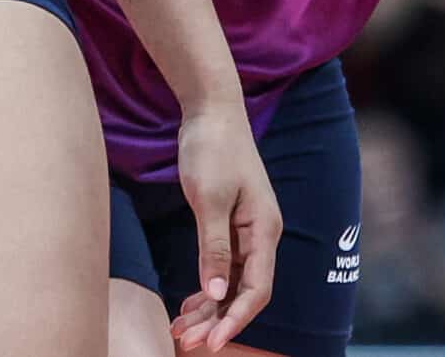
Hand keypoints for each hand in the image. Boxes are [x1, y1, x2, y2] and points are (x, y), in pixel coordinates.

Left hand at [170, 102, 281, 349]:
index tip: (211, 342)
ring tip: (181, 330)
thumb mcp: (209, 199)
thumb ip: (213, 248)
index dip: (235, 319)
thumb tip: (217, 293)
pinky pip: (221, 266)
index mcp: (264, 230)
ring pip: (230, 282)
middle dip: (217, 320)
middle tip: (186, 341)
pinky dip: (205, 287)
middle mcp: (260, 235)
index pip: (256, 289)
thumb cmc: (212, 149)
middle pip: (243, 291)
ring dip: (208, 308)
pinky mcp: (229, 225)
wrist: (210, 110)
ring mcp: (246, 231)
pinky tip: (188, 305)